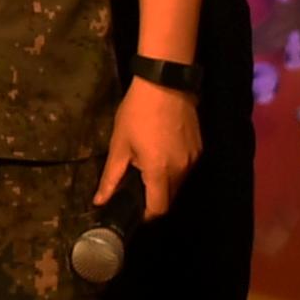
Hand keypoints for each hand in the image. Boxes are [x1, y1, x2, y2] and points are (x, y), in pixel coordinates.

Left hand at [101, 77, 200, 217]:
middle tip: (135, 187)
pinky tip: (160, 154)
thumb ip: (111, 177)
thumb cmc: (137, 113)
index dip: (146, 215)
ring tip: (146, 167)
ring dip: (164, 183)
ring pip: (179, 184)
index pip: (159, 209)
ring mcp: (194, 159)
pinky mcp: (200, 149)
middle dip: (153, 198)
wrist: (165, 84)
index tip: (133, 211)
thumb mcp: (119, 145)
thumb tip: (99, 201)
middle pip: (170, 198)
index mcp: (160, 171)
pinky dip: (173, 170)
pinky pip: (186, 168)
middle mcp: (182, 170)